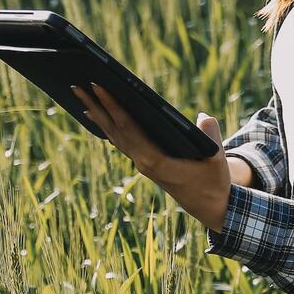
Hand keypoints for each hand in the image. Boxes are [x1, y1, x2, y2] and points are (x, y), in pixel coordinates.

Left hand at [70, 82, 246, 229]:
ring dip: (98, 115)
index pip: (129, 128)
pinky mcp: (145, 164)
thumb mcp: (216, 158)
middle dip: (97, 106)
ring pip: (114, 136)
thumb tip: (203, 118)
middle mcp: (143, 162)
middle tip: (77, 86)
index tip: (99, 88)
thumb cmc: (213, 182)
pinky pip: (122, 142)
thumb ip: (210, 136)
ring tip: (81, 96)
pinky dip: (108, 127)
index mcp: (155, 161)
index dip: (113, 106)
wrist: (210, 207)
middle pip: (114, 130)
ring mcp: (142, 164)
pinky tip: (98, 117)